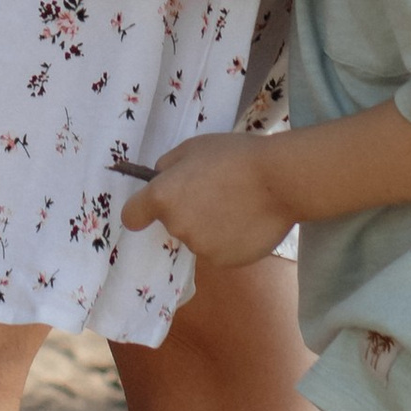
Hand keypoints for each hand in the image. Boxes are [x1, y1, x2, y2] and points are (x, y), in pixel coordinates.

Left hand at [120, 130, 293, 267]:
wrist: (278, 181)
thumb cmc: (234, 156)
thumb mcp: (194, 147)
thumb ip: (169, 165)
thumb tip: (161, 178)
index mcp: (163, 197)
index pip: (132, 216)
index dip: (140, 210)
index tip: (151, 206)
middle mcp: (177, 227)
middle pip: (172, 222)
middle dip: (186, 210)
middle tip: (214, 191)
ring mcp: (201, 248)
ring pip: (197, 237)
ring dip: (208, 226)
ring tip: (236, 205)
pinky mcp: (225, 262)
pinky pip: (218, 250)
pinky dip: (227, 240)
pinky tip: (246, 221)